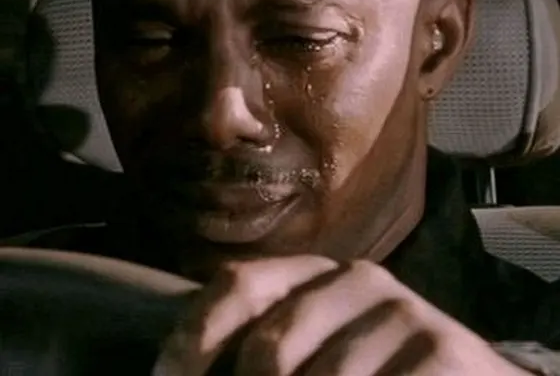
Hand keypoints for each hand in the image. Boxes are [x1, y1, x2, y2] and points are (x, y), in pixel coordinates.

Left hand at [153, 256, 529, 374]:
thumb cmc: (374, 368)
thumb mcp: (314, 351)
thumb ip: (265, 350)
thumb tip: (178, 371)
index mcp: (316, 273)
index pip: (240, 284)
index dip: (194, 337)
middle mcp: (357, 277)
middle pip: (270, 347)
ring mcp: (402, 310)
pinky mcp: (443, 348)